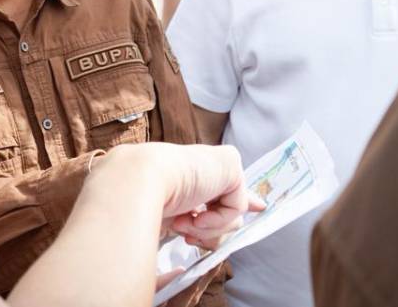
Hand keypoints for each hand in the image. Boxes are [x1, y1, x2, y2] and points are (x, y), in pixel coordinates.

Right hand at [99, 143, 263, 248]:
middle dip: (212, 231)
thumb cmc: (146, 202)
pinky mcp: (231, 164)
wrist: (137, 184)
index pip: (224, 192)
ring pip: (233, 214)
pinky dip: (215, 221)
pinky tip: (193, 216)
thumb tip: (260, 206)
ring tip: (182, 224)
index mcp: (192, 177)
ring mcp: (219, 164)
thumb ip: (219, 213)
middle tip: (188, 234)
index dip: (232, 207)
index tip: (256, 208)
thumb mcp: (181, 215)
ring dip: (207, 228)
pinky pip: (236, 208)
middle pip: (229, 211)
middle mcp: (207, 170)